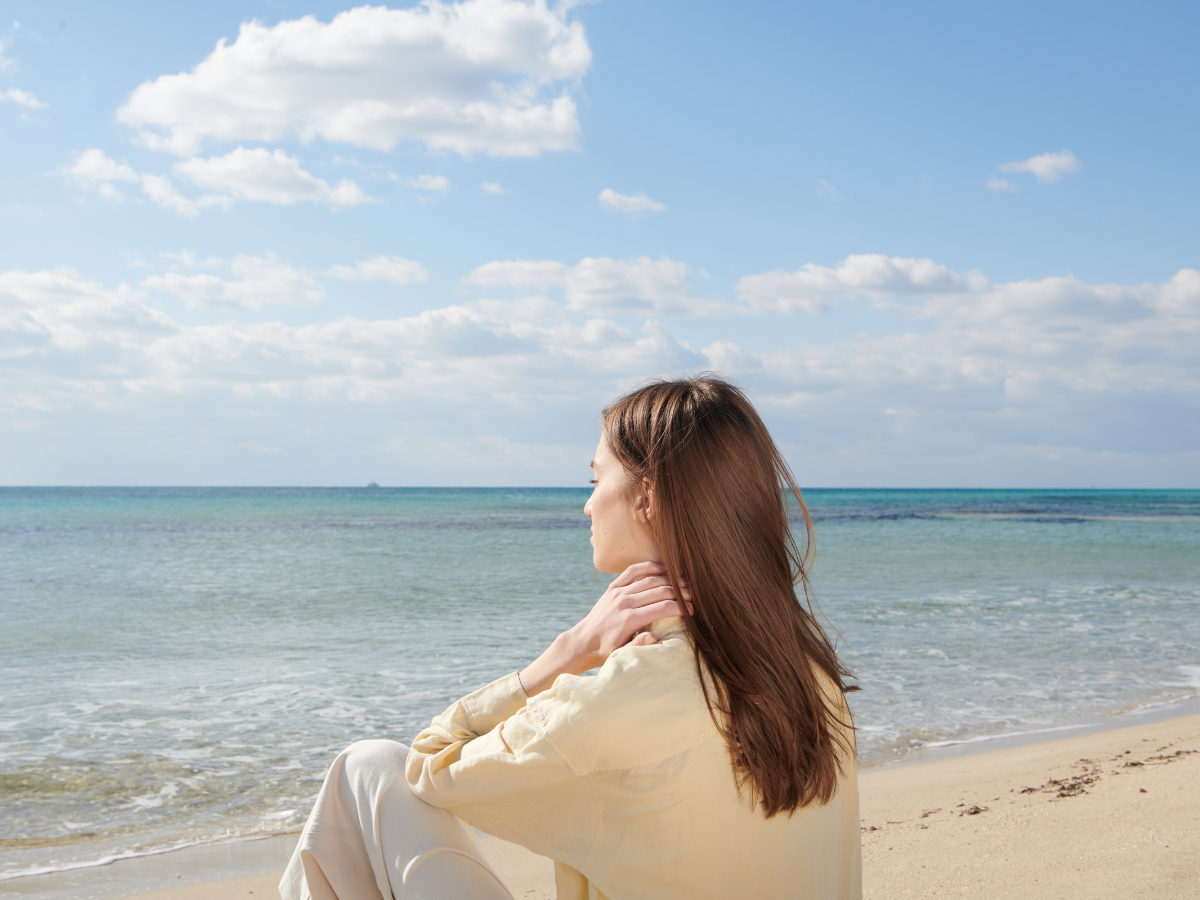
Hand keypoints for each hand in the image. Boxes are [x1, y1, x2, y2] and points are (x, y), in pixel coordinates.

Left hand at [518, 561, 682, 696]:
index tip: (693, 610)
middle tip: (695, 595)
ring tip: (685, 583)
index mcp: (630, 620)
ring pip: (650, 579)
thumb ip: (639, 646)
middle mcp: (625, 602)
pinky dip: (650, 566)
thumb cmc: (607, 650)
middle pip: (660, 591)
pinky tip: (664, 568)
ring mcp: (619, 592)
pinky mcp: (614, 586)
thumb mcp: (622, 655)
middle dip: (680, 592)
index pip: (663, 608)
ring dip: (670, 579)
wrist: (584, 640)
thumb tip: (654, 636)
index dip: (681, 607)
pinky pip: (634, 570)